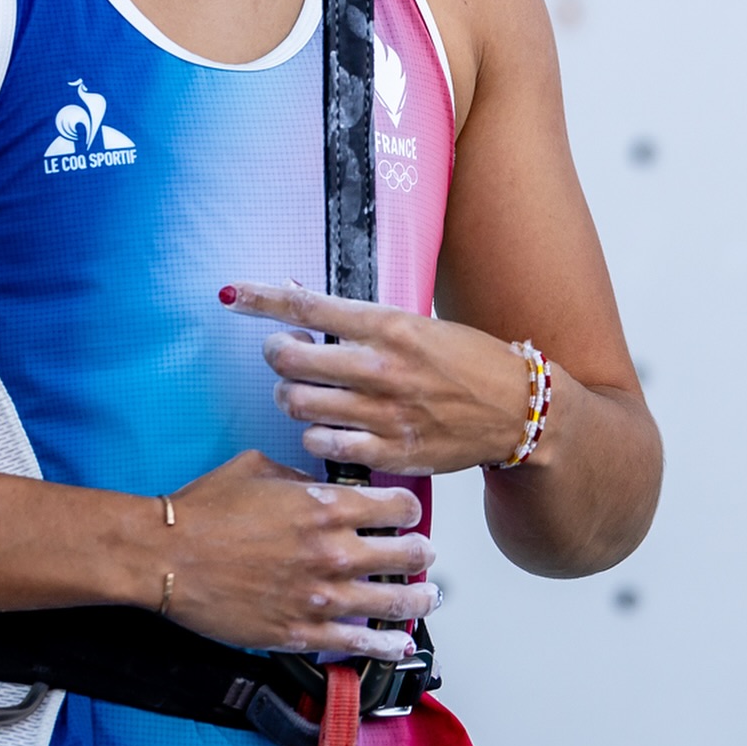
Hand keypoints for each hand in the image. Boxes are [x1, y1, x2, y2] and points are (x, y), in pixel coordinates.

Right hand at [162, 450, 437, 660]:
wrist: (168, 556)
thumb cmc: (205, 509)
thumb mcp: (257, 467)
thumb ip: (300, 478)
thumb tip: (319, 488)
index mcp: (323, 506)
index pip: (395, 506)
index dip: (408, 507)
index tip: (408, 512)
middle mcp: (332, 552)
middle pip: (406, 555)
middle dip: (421, 553)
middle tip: (423, 554)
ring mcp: (321, 598)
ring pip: (393, 603)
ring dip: (417, 600)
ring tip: (426, 598)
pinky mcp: (302, 633)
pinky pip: (358, 643)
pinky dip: (385, 644)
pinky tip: (397, 643)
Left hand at [223, 281, 530, 476]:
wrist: (514, 409)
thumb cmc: (463, 360)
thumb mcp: (413, 324)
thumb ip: (358, 321)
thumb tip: (300, 304)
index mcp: (386, 325)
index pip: (307, 304)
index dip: (261, 298)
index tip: (232, 293)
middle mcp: (380, 368)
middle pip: (290, 358)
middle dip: (276, 353)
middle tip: (286, 351)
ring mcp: (382, 413)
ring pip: (297, 403)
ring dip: (291, 394)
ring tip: (306, 389)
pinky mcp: (389, 451)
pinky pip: (321, 445)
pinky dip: (314, 433)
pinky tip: (328, 425)